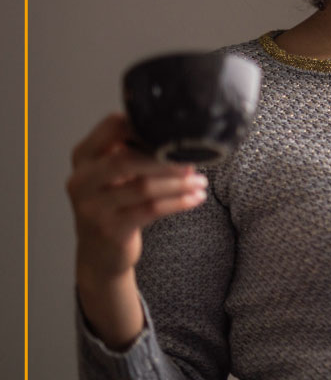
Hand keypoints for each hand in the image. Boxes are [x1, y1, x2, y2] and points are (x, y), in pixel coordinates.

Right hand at [66, 112, 208, 283]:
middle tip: (192, 160)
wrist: (100, 254)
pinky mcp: (110, 229)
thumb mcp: (112, 174)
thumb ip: (131, 150)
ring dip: (179, 183)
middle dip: (165, 159)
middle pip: (125, 160)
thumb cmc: (114, 204)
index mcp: (83, 157)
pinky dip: (178, 202)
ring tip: (200, 181)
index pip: (111, 127)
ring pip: (143, 187)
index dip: (144, 125)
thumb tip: (178, 130)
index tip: (174, 130)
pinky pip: (151, 210)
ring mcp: (93, 207)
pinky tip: (196, 198)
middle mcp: (81, 180)